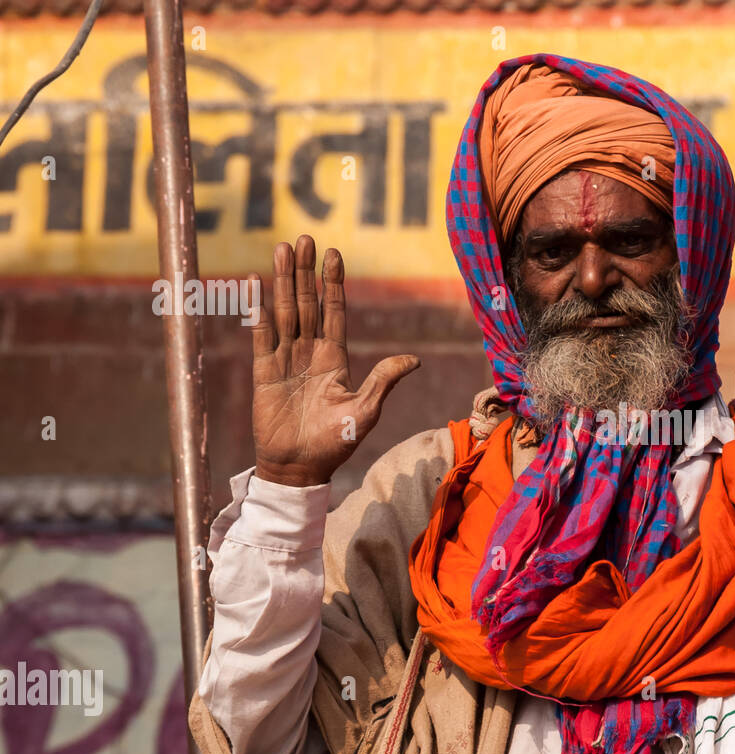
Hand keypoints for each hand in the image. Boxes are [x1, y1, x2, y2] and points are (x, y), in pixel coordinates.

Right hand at [248, 235, 419, 486]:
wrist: (300, 468)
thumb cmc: (335, 443)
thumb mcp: (365, 410)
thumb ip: (384, 381)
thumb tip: (414, 359)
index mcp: (335, 359)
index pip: (334, 312)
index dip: (333, 284)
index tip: (333, 255)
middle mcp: (309, 354)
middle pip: (307, 304)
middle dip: (305, 272)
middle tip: (304, 239)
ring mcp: (285, 361)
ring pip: (284, 312)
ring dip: (282, 282)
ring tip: (282, 250)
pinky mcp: (264, 373)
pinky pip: (260, 335)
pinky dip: (257, 310)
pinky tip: (254, 285)